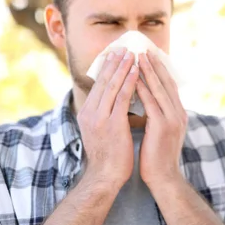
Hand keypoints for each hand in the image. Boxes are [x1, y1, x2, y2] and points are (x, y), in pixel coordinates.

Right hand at [77, 48, 137, 189]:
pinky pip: (122, 97)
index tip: (115, 54)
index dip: (108, 69)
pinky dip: (129, 82)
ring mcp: (100, 117)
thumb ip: (106, 115)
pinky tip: (137, 71)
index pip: (98, 85)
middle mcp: (90, 112)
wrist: (105, 177)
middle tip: (123, 47)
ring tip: (132, 53)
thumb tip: (114, 102)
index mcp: (87, 113)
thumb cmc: (108, 156)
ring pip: (112, 85)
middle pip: (103, 81)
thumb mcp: (102, 131)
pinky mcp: (112, 123)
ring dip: (123, 67)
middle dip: (114, 63)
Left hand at [136, 51, 187, 188]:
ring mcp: (172, 119)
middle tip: (146, 48)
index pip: (170, 86)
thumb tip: (148, 103)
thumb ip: (158, 116)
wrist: (164, 178)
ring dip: (149, 71)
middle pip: (167, 82)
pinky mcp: (162, 126)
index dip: (161, 69)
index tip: (152, 55)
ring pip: (160, 89)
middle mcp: (179, 113)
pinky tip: (133, 79)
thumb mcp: (161, 132)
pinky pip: (151, 103)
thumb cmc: (157, 157)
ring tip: (139, 57)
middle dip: (156, 65)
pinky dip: (143, 89)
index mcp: (179, 114)